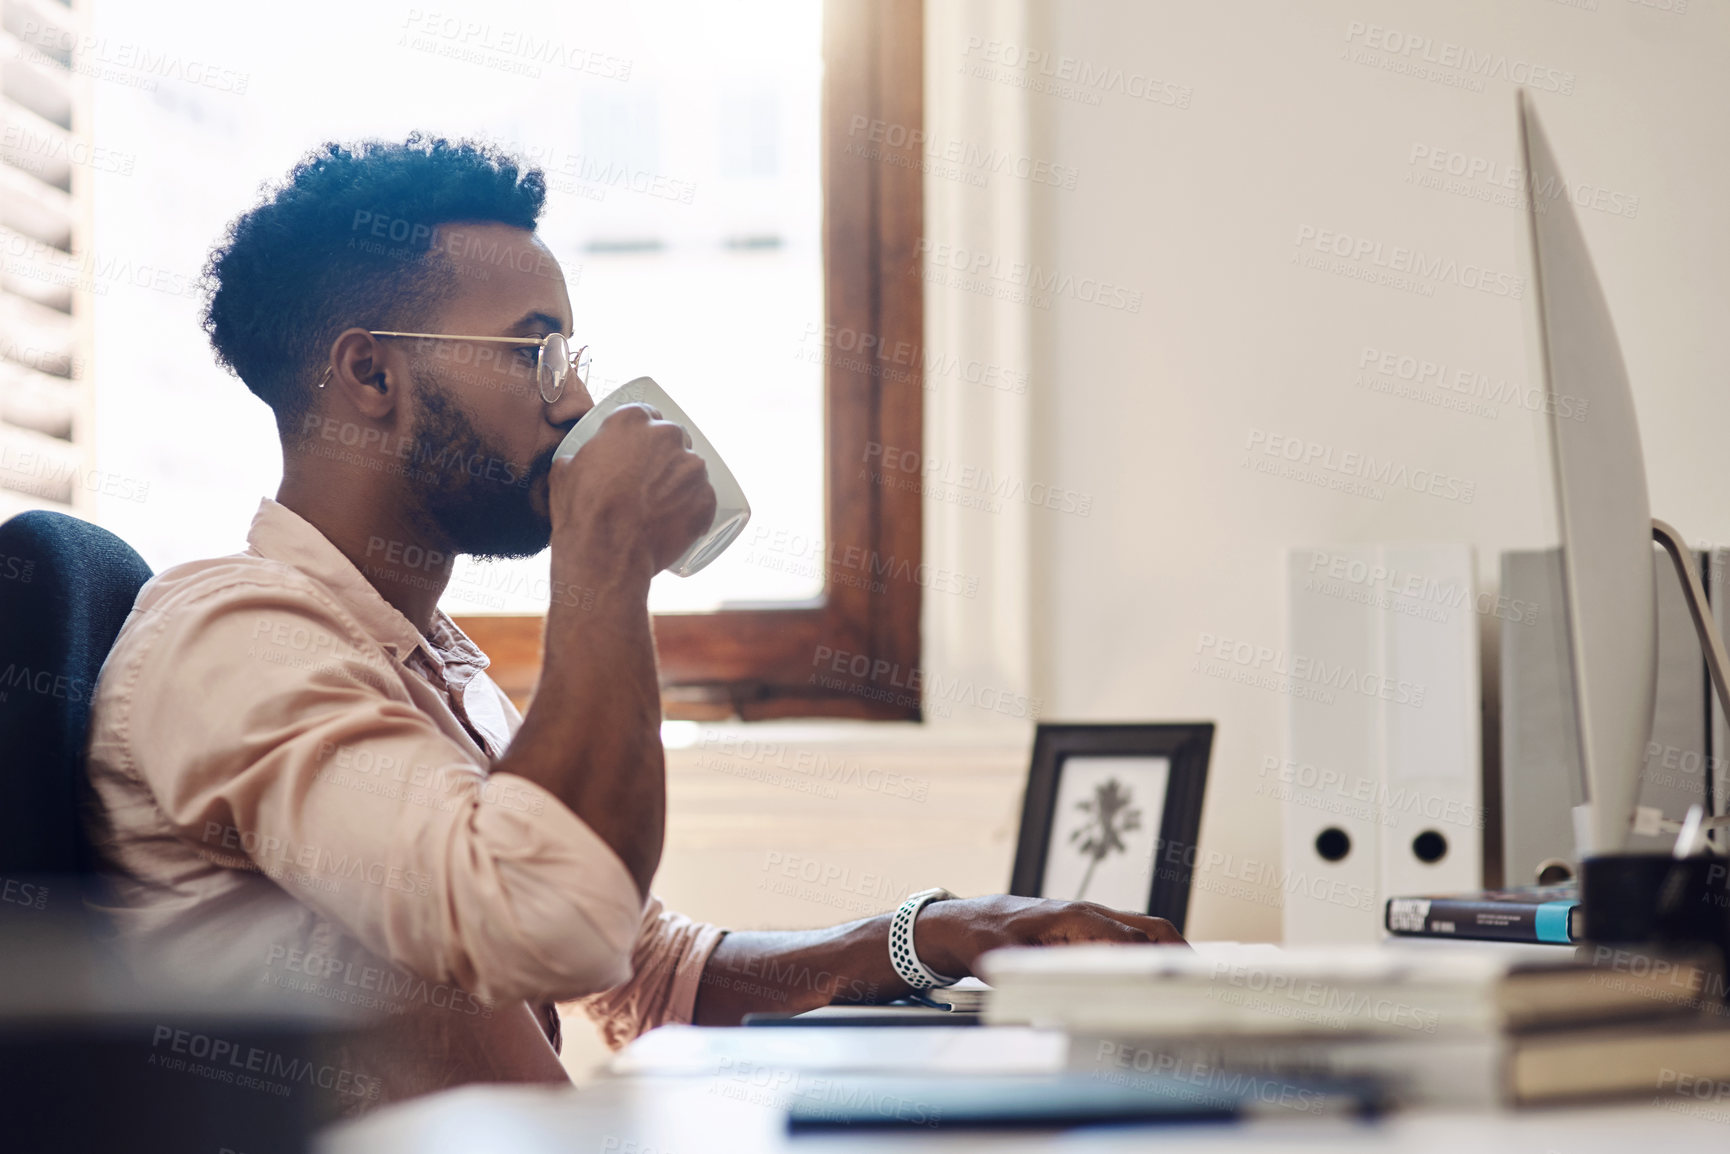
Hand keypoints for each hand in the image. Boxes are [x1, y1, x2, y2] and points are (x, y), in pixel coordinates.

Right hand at [547, 403, 716, 577]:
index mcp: (632, 421)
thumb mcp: (564, 472)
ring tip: (660, 508)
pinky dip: (692, 510)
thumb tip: (576, 462)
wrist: (606, 552)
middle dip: (663, 457)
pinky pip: (703, 499)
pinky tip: (674, 524)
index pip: (645, 416)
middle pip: (673, 439)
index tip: (638, 452)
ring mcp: (691, 467)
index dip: (641, 436)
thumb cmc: (583, 512)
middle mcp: (667, 436)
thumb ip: (578, 457)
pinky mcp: (707, 498)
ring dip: (679, 483)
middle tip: (648, 482)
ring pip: (690, 469)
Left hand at [913, 894, 1187, 978]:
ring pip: (1143, 930)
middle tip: (1202, 985)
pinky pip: (1126, 936)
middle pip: (1150, 929)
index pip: (1132, 940)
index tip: (1182, 982)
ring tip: (1188, 985)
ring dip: (1167, 953)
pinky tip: (1153, 975)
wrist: (960, 922)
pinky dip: (1148, 952)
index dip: (1160, 961)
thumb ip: (1041, 974)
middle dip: (1179, 953)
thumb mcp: (1007, 960)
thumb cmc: (982, 935)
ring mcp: (1087, 918)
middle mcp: (1088, 913)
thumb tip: (1071, 992)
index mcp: (1074, 918)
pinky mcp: (1082, 927)